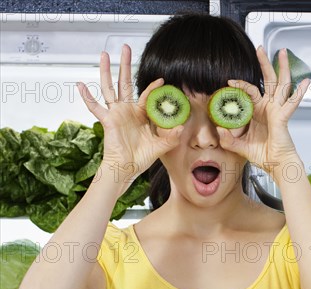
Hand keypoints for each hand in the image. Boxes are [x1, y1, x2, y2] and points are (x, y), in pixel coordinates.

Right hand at [77, 44, 183, 194]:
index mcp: (139, 115)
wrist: (126, 169)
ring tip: (104, 55)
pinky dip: (87, 97)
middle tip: (125, 48)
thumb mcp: (160, 146)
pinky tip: (80, 85)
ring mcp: (115, 114)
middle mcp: (126, 111)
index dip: (154, 88)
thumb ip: (172, 137)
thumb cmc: (140, 159)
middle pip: (125, 82)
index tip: (162, 80)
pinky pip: (95, 107)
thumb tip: (182, 127)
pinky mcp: (107, 121)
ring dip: (106, 71)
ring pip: (110, 87)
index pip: (146, 96)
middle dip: (125, 65)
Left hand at [215, 47, 310, 171]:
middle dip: (264, 64)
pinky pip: (292, 103)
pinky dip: (300, 92)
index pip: (249, 92)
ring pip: (281, 84)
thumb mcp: (240, 147)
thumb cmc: (263, 155)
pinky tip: (305, 81)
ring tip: (282, 53)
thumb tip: (219, 129)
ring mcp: (277, 110)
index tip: (230, 81)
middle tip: (260, 49)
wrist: (276, 165)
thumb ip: (228, 140)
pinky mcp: (283, 117)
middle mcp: (269, 108)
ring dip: (282, 68)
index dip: (241, 85)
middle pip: (268, 80)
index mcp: (258, 112)